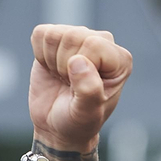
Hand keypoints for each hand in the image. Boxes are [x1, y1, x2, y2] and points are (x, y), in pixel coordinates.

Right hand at [27, 24, 132, 152]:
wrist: (58, 126)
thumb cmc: (79, 122)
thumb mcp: (87, 114)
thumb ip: (89, 91)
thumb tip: (78, 61)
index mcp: (120, 59)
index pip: (93, 44)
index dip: (79, 68)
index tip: (80, 88)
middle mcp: (102, 42)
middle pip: (72, 36)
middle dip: (63, 66)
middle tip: (70, 85)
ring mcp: (80, 37)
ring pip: (54, 35)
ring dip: (51, 61)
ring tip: (63, 77)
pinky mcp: (58, 37)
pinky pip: (40, 34)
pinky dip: (40, 55)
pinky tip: (52, 69)